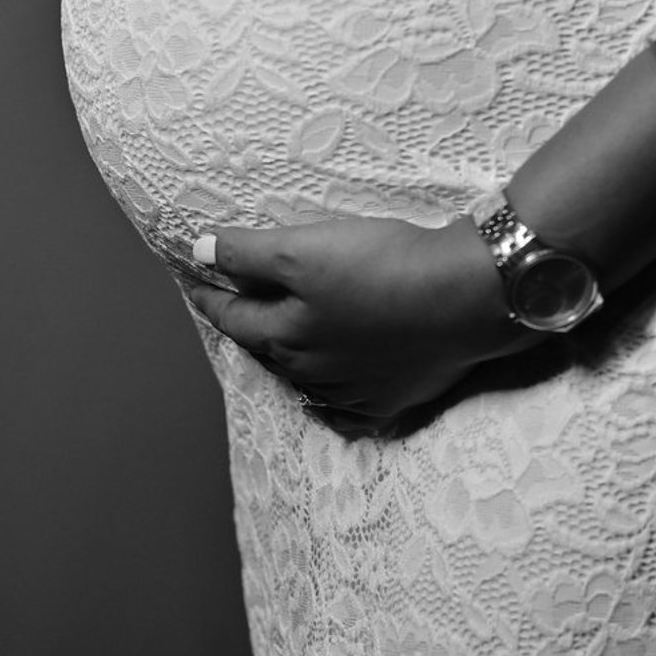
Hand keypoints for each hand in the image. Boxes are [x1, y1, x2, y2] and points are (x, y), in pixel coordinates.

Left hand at [181, 212, 532, 431]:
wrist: (465, 299)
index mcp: (286, 334)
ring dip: (286, 357)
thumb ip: (249, 253)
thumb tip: (198, 252)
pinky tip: (329, 394)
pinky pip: (346, 408)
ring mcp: (352, 393)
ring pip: (304, 378)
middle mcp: (311, 372)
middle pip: (266, 348)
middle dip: (246, 325)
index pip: (232, 315)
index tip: (190, 276)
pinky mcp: (391, 401)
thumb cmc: (383, 266)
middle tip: (233, 305)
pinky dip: (329, 398)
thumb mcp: (307, 247)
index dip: (207, 292)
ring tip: (279, 338)